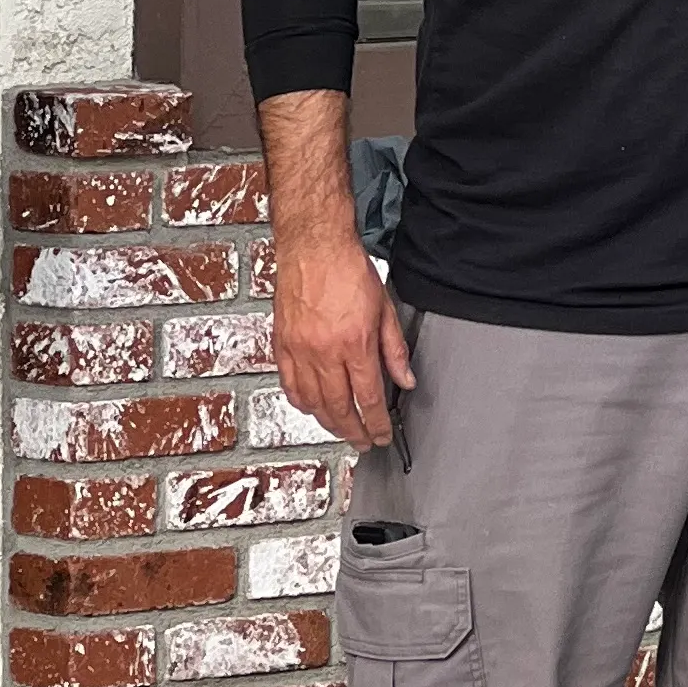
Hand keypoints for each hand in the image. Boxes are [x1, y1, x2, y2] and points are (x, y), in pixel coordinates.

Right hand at [273, 228, 414, 446]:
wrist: (313, 245)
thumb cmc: (348, 269)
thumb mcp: (384, 309)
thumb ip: (394, 350)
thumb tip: (405, 380)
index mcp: (355, 344)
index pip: (369, 398)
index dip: (376, 423)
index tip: (381, 435)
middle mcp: (324, 352)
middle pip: (339, 408)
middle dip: (354, 431)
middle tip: (363, 441)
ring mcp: (299, 350)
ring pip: (312, 402)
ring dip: (328, 422)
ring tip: (342, 428)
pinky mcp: (281, 344)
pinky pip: (289, 384)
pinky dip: (302, 401)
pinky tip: (312, 407)